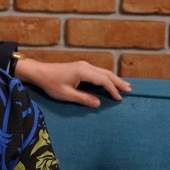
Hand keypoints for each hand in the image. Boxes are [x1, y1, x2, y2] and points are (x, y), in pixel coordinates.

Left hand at [16, 58, 130, 108]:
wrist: (40, 72)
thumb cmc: (51, 84)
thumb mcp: (66, 94)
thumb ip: (83, 99)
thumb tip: (98, 104)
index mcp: (83, 71)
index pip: (103, 80)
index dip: (113, 89)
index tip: (119, 98)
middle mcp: (86, 66)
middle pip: (107, 74)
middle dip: (118, 82)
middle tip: (130, 90)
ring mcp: (84, 65)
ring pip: (103, 71)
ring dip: (114, 79)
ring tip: (124, 86)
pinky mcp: (81, 67)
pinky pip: (98, 72)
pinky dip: (106, 77)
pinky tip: (110, 82)